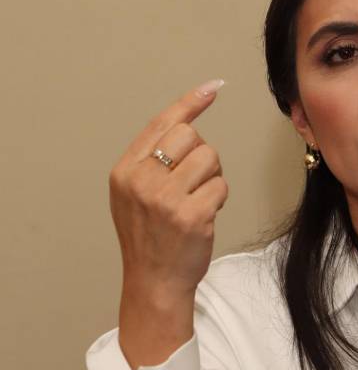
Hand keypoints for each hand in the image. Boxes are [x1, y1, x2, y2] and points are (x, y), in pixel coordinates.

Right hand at [110, 79, 227, 369]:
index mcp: (125, 171)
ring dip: (212, 179)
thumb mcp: (134, 195)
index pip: (161, 124)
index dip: (189, 103)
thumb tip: (189, 124)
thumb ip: (152, 161)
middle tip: (194, 182)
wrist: (154, 282)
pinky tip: (204, 217)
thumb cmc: (150, 237)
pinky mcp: (191, 215)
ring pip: (210, 158)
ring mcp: (165, 198)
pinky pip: (221, 187)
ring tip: (197, 201)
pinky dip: (219, 200)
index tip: (212, 87)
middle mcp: (141, 180)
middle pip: (191, 136)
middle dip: (201, 156)